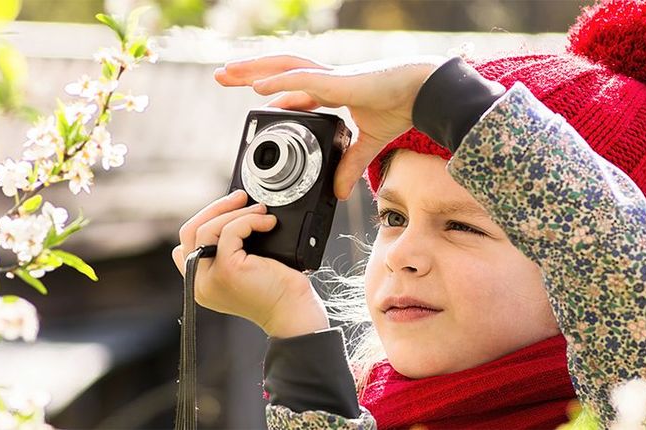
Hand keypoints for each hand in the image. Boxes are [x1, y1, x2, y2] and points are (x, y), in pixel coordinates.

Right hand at [171, 190, 329, 337]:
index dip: (204, 221)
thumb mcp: (244, 268)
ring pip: (207, 229)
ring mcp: (210, 278)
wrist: (293, 313)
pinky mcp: (227, 270)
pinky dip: (249, 220)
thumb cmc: (277, 291)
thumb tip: (230, 214)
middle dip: (215, 209)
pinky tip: (267, 223)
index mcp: (201, 284)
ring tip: (259, 211)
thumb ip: (227, 251)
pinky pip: (230, 232)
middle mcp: (199, 283)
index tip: (229, 212)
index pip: (184, 245)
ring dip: (234, 212)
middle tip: (240, 198)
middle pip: (189, 232)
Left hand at [214, 53, 448, 199]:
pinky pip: (300, 80)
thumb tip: (338, 192)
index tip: (257, 101)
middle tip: (223, 77)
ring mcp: (328, 77)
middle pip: (278, 72)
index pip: (295, 89)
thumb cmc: (400, 107)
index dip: (275, 93)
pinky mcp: (336, 81)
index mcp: (333, 91)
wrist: (422, 93)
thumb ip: (350, 166)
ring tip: (227, 72)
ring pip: (281, 68)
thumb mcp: (368, 143)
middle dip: (250, 73)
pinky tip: (258, 87)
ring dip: (252, 70)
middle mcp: (325, 80)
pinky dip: (278, 83)